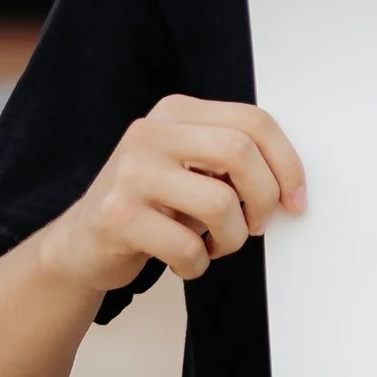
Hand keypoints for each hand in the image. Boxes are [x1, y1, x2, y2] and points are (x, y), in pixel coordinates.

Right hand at [39, 95, 307, 295]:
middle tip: (255, 226)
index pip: (253, 121)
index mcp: (176, 112)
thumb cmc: (152, 207)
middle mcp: (151, 133)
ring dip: (231, 239)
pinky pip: (187, 246)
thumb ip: (232, 161)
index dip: (288, 164)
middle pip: (240, 153)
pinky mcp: (117, 216)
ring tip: (213, 246)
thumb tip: (290, 186)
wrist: (80, 244)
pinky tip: (182, 260)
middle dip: (263, 200)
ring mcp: (130, 172)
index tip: (296, 202)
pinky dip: (197, 264)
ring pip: (220, 203)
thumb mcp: (190, 168)